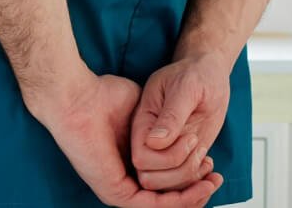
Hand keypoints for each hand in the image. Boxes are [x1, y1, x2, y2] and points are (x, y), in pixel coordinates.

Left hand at [34, 72, 223, 207]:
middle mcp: (124, 178)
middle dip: (197, 189)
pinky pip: (152, 205)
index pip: (164, 181)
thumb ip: (162, 123)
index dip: (190, 177)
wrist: (76, 95)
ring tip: (210, 182)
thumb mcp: (145, 110)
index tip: (211, 164)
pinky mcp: (114, 191)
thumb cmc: (103, 95)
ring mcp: (118, 188)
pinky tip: (195, 188)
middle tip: (215, 176)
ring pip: (164, 204)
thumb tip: (179, 132)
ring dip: (191, 196)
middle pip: (168, 197)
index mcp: (130, 162)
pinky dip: (177, 200)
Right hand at [131, 52, 233, 192]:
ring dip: (190, 178)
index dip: (166, 158)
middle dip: (179, 172)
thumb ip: (171, 115)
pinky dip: (198, 183)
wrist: (208, 75)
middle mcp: (150, 140)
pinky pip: (181, 184)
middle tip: (199, 148)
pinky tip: (210, 166)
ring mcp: (164, 151)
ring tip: (205, 157)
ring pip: (165, 186)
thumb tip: (155, 141)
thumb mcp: (186, 88)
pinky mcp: (181, 157)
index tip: (191, 138)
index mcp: (143, 121)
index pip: (141, 157)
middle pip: (149, 178)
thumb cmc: (195, 74)